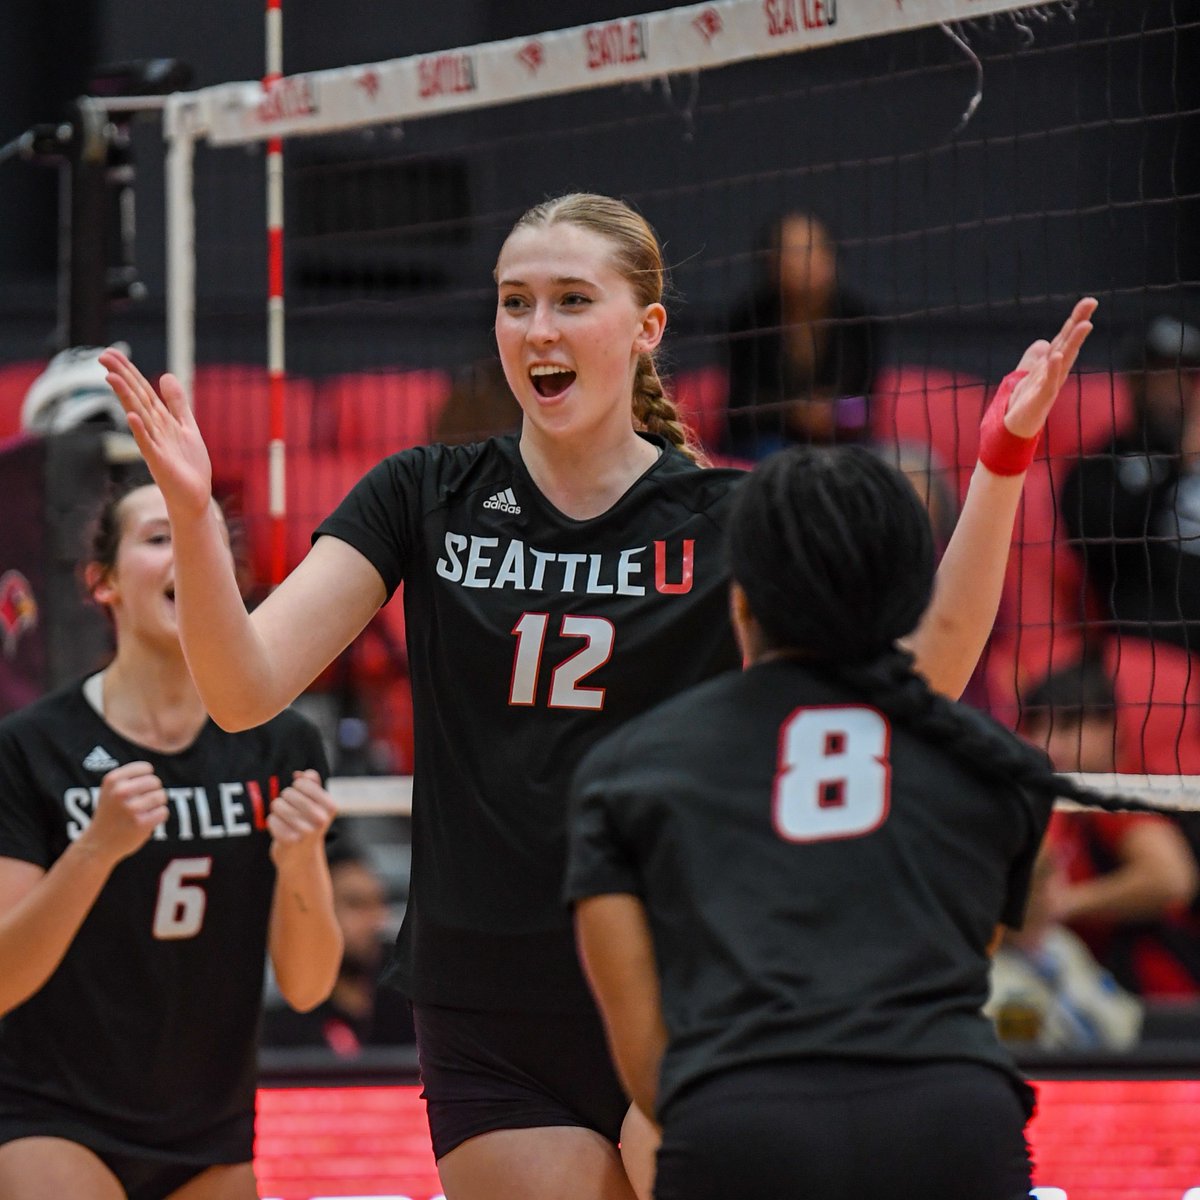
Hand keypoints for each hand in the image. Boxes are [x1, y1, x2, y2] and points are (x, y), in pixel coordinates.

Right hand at [79, 761, 168, 864]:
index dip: (146, 779)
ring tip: (142, 812)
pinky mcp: (141, 823)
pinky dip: (158, 817)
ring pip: (161, 796)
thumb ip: (130, 777)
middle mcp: (120, 791)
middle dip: (152, 792)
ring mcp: (131, 808)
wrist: (98, 844)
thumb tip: (152, 769)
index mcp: (112, 780)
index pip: (146, 768)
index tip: (136, 790)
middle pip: (155, 782)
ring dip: (156, 805)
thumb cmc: (111, 813)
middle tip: (140, 804)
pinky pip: (163, 812)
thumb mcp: (111, 789)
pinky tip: (145, 822)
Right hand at [99, 346, 213, 518]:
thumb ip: (177, 403)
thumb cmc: (188, 465)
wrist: (194, 496)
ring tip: (112, 377)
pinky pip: (147, 444)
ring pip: (138, 416)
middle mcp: (152, 430)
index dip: (129, 372)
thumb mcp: (186, 427)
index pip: (142, 390)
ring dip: (125, 398)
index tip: (111, 352)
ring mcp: (154, 445)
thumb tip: (165, 376)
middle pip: (136, 398)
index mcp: (159, 420)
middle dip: (122, 377)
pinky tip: (131, 416)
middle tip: (102, 356)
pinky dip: (139, 430)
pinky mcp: (159, 462)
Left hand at [268, 769, 337, 870]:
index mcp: (330, 806)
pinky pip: (271, 819)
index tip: (301, 800)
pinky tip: (281, 831)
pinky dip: (273, 823)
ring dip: (278, 812)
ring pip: (277, 804)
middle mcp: (321, 818)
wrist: (302, 858)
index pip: (302, 782)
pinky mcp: (290, 840)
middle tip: (292, 813)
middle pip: (288, 793)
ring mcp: (306, 830)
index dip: (296, 788)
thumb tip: (300, 774)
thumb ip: (312, 785)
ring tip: (286, 821)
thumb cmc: (308, 826)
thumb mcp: (316, 805)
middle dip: (285, 800)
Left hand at [1002, 297, 1097, 437]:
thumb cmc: (1021, 406)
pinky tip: (1057, 356)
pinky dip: (1053, 369)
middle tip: (1091, 302)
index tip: (1089, 301)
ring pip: (1063, 361)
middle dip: (1079, 324)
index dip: (1074, 321)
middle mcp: (1053, 375)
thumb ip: (1034, 359)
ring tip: (1085, 325)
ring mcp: (1048, 387)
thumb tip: (1045, 341)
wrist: (1011, 433)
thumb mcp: (1026, 376)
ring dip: (1073, 343)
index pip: (1063, 339)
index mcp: (1050, 367)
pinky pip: (1048, 383)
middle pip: (1068, 345)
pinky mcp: (1039, 401)